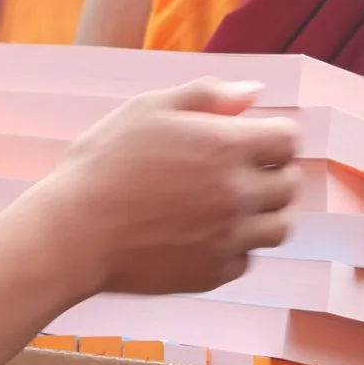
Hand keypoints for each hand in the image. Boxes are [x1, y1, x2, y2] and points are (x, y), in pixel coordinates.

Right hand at [11, 80, 298, 295]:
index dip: (272, 135)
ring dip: (261, 213)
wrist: (73, 232)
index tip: (250, 139)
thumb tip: (255, 91)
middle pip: (290, 185)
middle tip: (235, 172)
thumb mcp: (148, 109)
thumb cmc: (105, 163)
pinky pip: (245, 259)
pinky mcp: (214, 273)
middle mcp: (239, 194)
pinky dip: (233, 247)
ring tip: (225, 205)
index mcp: (228, 147)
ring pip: (278, 228)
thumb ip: (207, 95)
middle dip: (271, 173)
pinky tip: (201, 233)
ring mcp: (230, 238)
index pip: (289, 139)